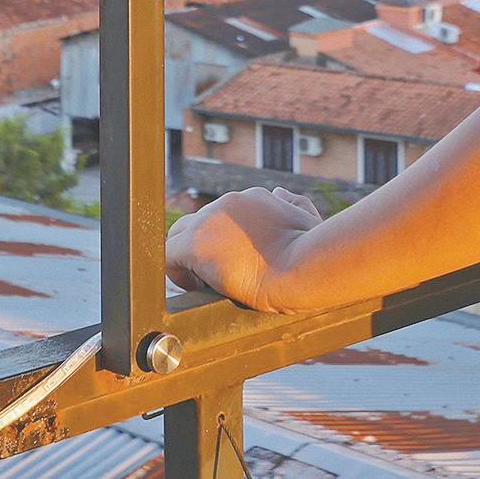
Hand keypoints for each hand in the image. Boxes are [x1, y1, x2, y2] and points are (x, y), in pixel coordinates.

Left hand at [165, 187, 321, 311]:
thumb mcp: (308, 220)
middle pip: (198, 222)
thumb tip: (280, 192)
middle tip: (214, 274)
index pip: (224, 214)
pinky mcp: (195, 244)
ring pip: (179, 235)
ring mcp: (209, 221)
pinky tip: (193, 287)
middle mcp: (228, 202)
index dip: (223, 240)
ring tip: (202, 283)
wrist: (301, 265)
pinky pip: (168, 256)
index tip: (233, 261)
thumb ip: (295, 204)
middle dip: (202, 246)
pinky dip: (176, 273)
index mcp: (253, 198)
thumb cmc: (310, 250)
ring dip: (187, 258)